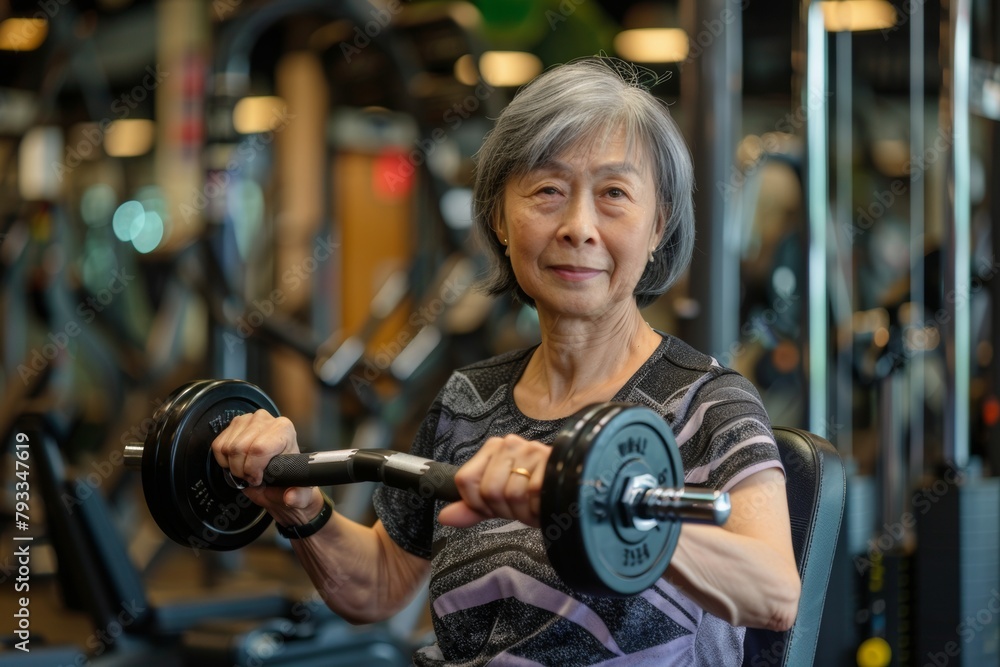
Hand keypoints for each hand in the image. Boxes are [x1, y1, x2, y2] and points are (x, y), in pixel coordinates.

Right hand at [210, 410, 321, 523]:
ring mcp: (248, 420)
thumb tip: (290, 497)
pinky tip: (237, 463)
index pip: (259, 448)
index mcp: (284, 430)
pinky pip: (218, 446)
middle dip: (242, 470)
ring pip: (228, 448)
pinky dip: (224, 460)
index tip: (258, 479)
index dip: (253, 469)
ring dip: (233, 466)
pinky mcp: (233, 425)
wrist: (277, 477)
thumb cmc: (286, 480)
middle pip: (240, 448)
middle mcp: (266, 420)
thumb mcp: (297, 493)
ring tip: (246, 470)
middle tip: (251, 477)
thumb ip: (298, 497)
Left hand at [437, 435, 551, 527]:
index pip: (464, 480)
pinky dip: (538, 509)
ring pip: (510, 493)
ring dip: (523, 512)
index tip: (495, 507)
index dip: (477, 503)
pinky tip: (544, 504)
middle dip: (504, 510)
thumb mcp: (499, 501)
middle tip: (520, 508)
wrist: (569, 491)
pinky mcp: (550, 461)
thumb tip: (444, 517)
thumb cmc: (533, 495)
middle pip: (488, 490)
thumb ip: (472, 508)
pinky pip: (532, 494)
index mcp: (493, 448)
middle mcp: (509, 444)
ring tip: (533, 506)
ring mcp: (531, 450)